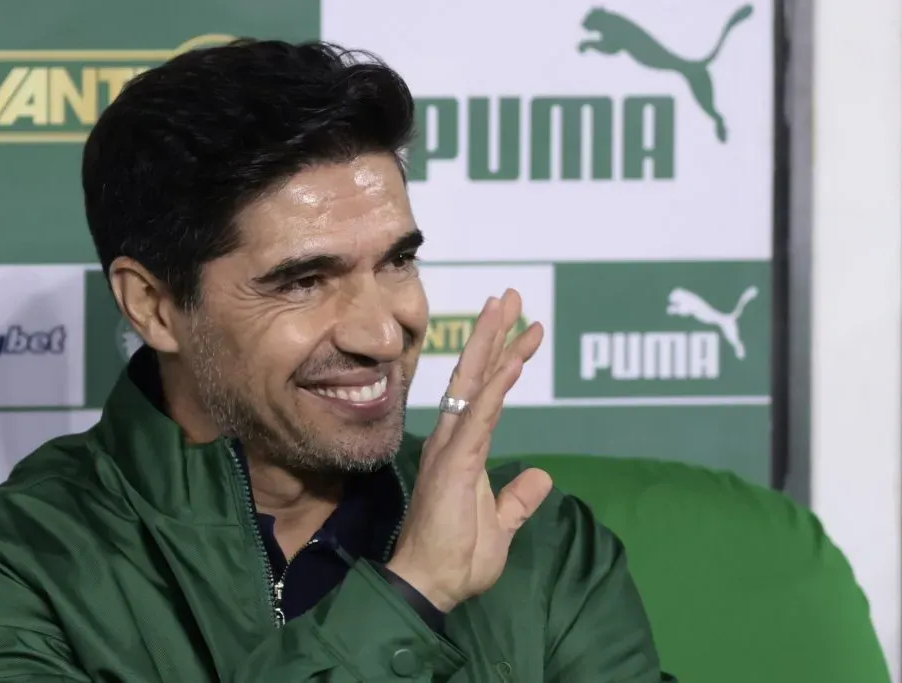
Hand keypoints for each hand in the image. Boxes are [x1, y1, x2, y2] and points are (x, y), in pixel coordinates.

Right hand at [386, 289, 553, 612]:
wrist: (430, 583)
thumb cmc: (457, 557)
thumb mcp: (500, 524)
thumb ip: (518, 498)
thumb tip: (542, 476)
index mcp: (462, 450)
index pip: (483, 393)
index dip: (501, 358)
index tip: (522, 328)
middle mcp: (453, 439)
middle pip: (474, 374)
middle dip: (492, 333)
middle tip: (509, 296)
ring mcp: (453, 447)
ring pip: (475, 382)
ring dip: (495, 343)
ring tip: (511, 306)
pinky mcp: (457, 461)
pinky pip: (481, 414)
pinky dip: (497, 385)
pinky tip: (513, 360)